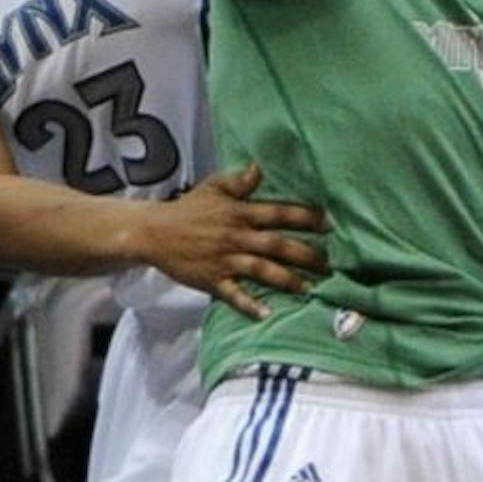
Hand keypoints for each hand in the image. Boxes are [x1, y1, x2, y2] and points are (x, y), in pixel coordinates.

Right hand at [144, 161, 328, 318]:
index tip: (329, 224)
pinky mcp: (212, 280)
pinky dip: (249, 305)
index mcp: (240, 213)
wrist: (153, 232)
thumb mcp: (213, 187)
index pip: (280, 214)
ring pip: (262, 270)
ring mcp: (225, 260)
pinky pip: (234, 295)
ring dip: (287, 280)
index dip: (306, 218)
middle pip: (278, 245)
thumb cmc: (188, 209)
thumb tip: (260, 167)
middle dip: (306, 254)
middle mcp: (237, 237)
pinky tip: (267, 314)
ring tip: (309, 289)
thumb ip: (239, 180)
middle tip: (329, 263)